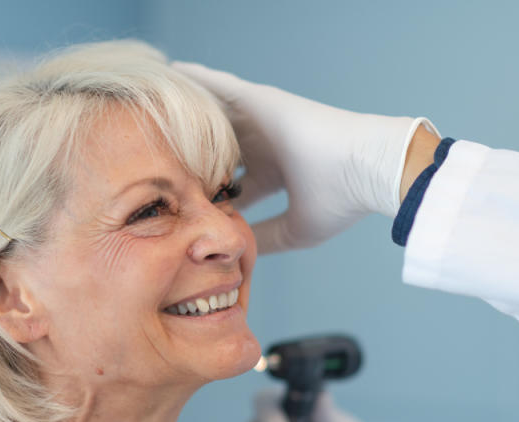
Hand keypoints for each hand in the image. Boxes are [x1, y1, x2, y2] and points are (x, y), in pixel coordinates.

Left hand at [173, 62, 437, 252]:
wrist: (366, 168)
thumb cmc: (341, 200)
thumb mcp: (294, 229)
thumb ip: (264, 237)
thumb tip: (238, 251)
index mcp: (274, 174)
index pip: (230, 184)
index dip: (205, 193)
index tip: (177, 202)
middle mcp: (265, 145)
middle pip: (217, 148)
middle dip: (188, 153)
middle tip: (152, 155)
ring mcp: (263, 120)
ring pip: (214, 117)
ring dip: (187, 116)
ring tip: (151, 110)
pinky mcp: (262, 101)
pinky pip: (220, 87)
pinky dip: (197, 80)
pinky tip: (171, 73)